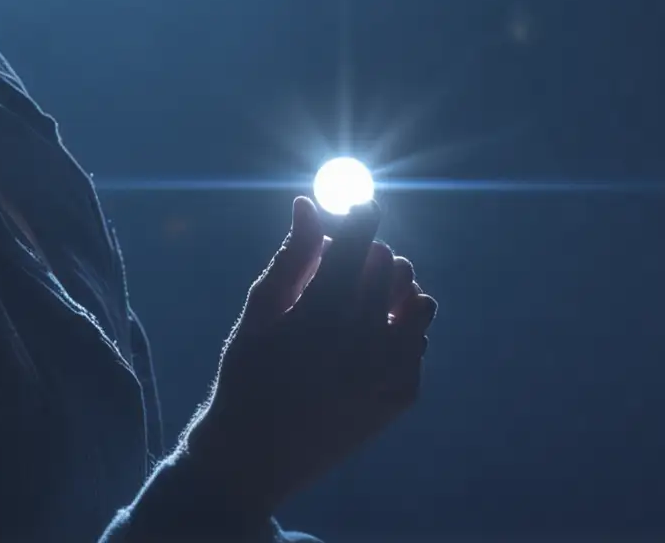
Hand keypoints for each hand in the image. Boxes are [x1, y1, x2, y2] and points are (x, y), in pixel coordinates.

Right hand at [181, 196, 437, 515]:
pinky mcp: (403, 397)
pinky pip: (417, 340)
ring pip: (418, 299)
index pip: (361, 239)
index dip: (360, 212)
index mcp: (322, 314)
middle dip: (367, 256)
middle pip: (391, 263)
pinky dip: (396, 332)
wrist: (254, 461)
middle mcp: (364, 341)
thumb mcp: (260, 313)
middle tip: (339, 273)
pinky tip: (361, 350)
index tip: (357, 204)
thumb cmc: (247, 376)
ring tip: (358, 308)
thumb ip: (293, 256)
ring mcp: (389, 372)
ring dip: (392, 292)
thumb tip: (311, 203)